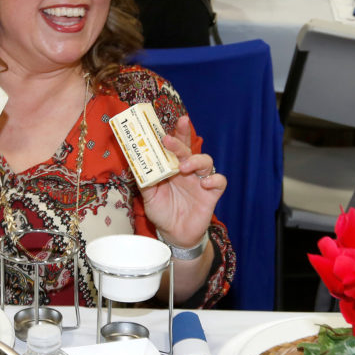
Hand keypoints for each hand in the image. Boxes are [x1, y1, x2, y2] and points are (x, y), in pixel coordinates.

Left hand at [143, 115, 223, 248]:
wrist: (174, 234)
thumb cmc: (162, 212)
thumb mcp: (149, 196)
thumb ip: (145, 179)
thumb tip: (135, 163)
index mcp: (173, 167)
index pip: (177, 145)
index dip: (178, 131)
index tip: (176, 120)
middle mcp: (189, 170)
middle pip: (189, 149)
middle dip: (181, 141)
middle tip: (168, 140)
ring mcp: (201, 181)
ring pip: (206, 161)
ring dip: (195, 160)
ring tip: (183, 167)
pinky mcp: (212, 194)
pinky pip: (220, 181)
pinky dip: (215, 179)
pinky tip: (205, 184)